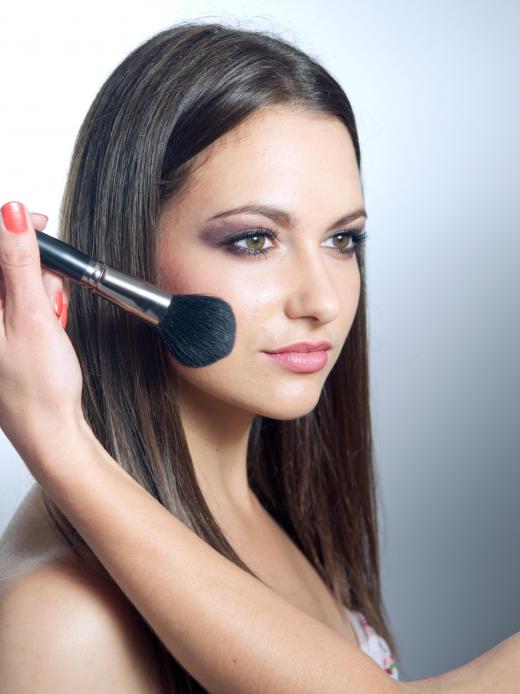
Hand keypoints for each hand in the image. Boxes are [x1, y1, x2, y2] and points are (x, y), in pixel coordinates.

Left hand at [0, 201, 84, 466]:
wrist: (50, 431)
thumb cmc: (38, 389)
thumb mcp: (32, 317)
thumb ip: (21, 263)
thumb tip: (11, 215)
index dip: (11, 229)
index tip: (39, 227)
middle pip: (1, 266)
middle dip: (31, 268)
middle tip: (48, 294)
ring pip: (11, 282)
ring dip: (37, 288)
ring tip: (50, 318)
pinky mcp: (0, 336)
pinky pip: (15, 303)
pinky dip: (36, 305)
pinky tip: (46, 324)